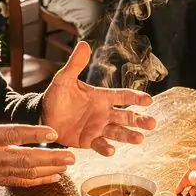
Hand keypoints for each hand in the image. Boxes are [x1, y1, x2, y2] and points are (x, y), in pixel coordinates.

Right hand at [0, 66, 74, 187]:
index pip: (14, 135)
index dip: (34, 134)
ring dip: (49, 169)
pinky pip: (22, 182)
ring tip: (67, 164)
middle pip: (27, 158)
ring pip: (27, 172)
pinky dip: (39, 180)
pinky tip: (54, 177)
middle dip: (50, 158)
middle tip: (70, 155)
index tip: (53, 132)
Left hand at [42, 40, 155, 155]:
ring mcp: (98, 128)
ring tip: (140, 139)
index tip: (148, 100)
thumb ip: (75, 64)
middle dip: (140, 120)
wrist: (43, 115)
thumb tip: (84, 44)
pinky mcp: (89, 141)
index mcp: (101, 97)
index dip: (136, 97)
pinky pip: (100, 144)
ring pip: (118, 132)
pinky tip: (111, 151)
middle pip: (127, 116)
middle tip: (152, 123)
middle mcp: (104, 113)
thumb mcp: (64, 79)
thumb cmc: (56, 96)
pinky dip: (106, 148)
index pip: (123, 96)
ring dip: (129, 136)